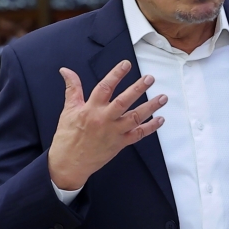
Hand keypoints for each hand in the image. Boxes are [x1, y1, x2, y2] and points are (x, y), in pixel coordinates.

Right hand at [48, 60, 166, 190]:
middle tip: (150, 79)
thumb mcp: (68, 109)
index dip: (116, 75)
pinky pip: (138, 135)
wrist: (69, 163)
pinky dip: (150, 128)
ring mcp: (113, 132)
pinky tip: (159, 119)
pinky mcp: (119, 144)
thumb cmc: (68, 137)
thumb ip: (72, 88)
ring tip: (162, 98)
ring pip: (135, 117)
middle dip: (138, 89)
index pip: (105, 87)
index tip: (126, 65)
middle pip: (123, 101)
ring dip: (150, 107)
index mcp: (90, 109)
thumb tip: (66, 71)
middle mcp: (104, 119)